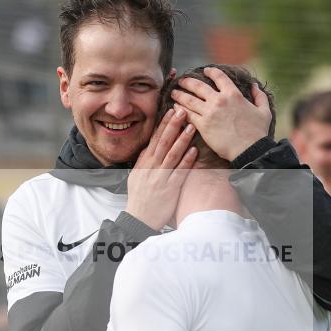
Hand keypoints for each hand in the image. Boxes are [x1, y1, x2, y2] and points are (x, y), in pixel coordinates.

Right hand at [125, 108, 196, 230]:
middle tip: (182, 111)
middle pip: (163, 143)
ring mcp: (160, 178)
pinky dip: (186, 161)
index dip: (163, 125)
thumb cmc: (139, 198)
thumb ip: (144, 161)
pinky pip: (179, 172)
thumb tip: (150, 147)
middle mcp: (151, 168)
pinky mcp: (169, 189)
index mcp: (143, 163)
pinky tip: (194, 150)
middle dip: (173, 126)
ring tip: (191, 127)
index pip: (154, 139)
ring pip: (172, 155)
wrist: (138, 219)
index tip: (171, 111)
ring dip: (182, 140)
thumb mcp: (136, 176)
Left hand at [170, 66, 271, 160]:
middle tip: (181, 80)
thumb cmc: (258, 132)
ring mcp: (209, 112)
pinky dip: (179, 109)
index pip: (219, 77)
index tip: (205, 70)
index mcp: (233, 94)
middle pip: (198, 86)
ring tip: (173, 92)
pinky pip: (187, 114)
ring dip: (179, 94)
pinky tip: (175, 108)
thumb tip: (255, 86)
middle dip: (187, 81)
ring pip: (189, 99)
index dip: (210, 71)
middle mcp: (219, 100)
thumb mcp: (264, 111)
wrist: (249, 150)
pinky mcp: (202, 125)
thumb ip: (260, 96)